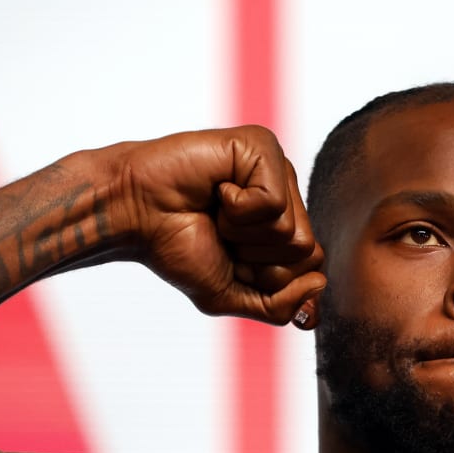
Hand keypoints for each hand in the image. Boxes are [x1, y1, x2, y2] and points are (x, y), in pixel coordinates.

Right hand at [115, 126, 326, 324]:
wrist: (133, 215)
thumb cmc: (177, 248)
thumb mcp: (232, 295)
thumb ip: (280, 306)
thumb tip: (320, 284)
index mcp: (285, 225)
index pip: (312, 268)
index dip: (268, 277)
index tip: (230, 258)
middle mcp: (287, 194)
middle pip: (308, 251)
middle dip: (257, 258)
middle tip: (222, 234)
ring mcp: (277, 169)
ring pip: (292, 230)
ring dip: (242, 233)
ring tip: (215, 211)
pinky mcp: (262, 146)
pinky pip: (272, 202)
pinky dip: (236, 209)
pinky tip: (216, 190)